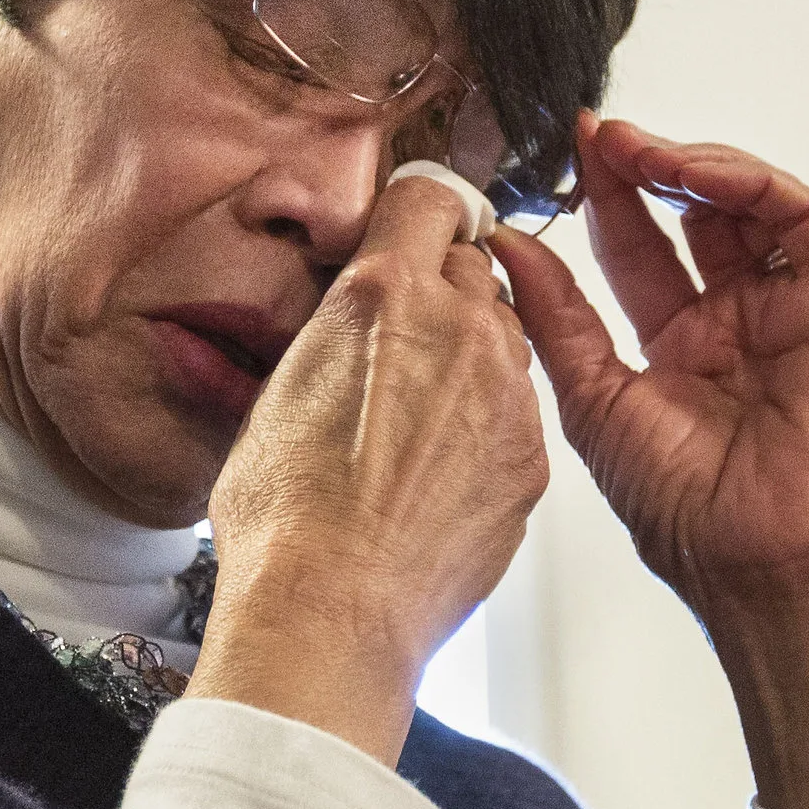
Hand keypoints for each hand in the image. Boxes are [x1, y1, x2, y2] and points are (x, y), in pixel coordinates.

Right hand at [190, 175, 548, 764]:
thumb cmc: (286, 518)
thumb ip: (329, 333)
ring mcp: (504, 390)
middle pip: (473, 266)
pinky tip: (438, 470)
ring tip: (414, 419)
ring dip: (470, 356)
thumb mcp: (277, 389)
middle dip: (443, 290)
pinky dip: (487, 425)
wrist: (332, 610)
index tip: (414, 231)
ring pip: (503, 337)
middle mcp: (456, 327)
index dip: (417, 215)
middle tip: (403, 342)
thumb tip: (342, 324)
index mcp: (382, 295)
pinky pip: (518, 410)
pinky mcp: (531, 453)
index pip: (429, 198)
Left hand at [492, 113, 808, 808]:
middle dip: (642, 165)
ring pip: (747, 204)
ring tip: (639, 151)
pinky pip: (802, 220)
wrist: (751, 564)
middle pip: (689, 214)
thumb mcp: (593, 398)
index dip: (602, 197)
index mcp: (676, 345)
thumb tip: (506, 243)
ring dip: (692, 164)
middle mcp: (733, 320)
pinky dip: (751, 183)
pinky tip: (695, 175)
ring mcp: (785, 311)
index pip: (635, 247)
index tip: (562, 151)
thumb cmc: (679, 510)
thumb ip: (555, 316)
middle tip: (596, 135)